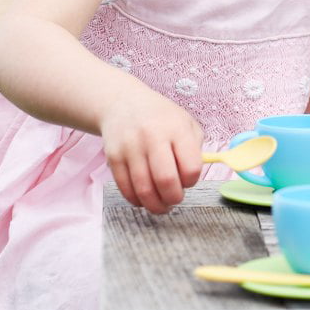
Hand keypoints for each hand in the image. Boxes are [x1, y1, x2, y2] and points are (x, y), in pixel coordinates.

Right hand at [97, 86, 205, 213]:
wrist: (123, 104)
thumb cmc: (161, 118)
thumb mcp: (186, 123)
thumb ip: (195, 150)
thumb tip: (193, 178)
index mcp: (177, 129)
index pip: (191, 167)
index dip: (192, 180)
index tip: (189, 180)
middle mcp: (152, 137)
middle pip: (166, 180)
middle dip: (174, 198)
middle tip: (175, 199)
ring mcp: (130, 148)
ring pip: (144, 189)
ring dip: (155, 205)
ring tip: (161, 206)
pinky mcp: (113, 158)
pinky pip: (125, 189)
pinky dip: (137, 200)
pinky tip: (144, 198)